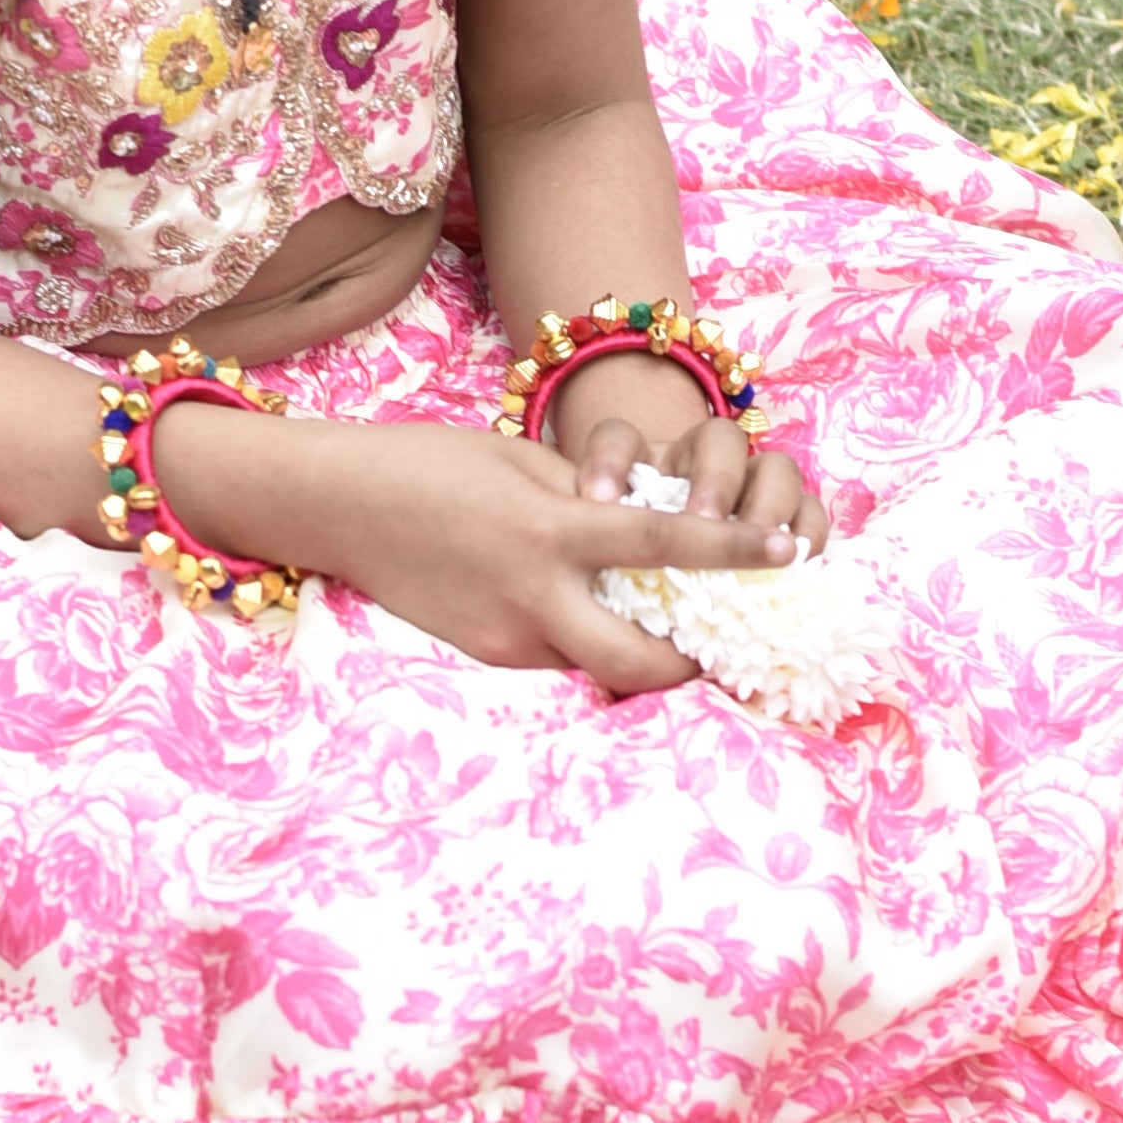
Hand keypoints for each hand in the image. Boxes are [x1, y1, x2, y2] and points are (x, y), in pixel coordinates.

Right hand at [154, 413, 810, 693]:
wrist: (335, 504)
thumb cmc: (428, 462)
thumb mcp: (518, 458)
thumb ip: (585, 497)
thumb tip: (640, 522)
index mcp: (551, 530)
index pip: (666, 546)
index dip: (735, 552)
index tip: (787, 552)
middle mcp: (534, 597)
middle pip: (642, 662)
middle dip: (690, 664)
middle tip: (718, 642)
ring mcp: (504, 636)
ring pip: (594, 664)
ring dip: (631, 652)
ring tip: (651, 620)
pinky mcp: (481, 653)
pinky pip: (551, 656)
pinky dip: (577, 640)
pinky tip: (575, 610)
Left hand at [551, 357, 828, 569]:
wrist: (681, 573)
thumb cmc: (630, 562)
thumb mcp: (601, 547)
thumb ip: (590, 543)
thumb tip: (560, 565)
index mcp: (645, 457)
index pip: (622, 436)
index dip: (610, 461)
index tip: (594, 501)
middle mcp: (704, 462)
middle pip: (721, 439)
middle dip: (714, 480)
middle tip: (700, 524)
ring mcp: (755, 486)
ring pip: (777, 468)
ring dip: (766, 507)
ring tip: (758, 548)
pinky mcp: (793, 520)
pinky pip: (814, 513)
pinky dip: (808, 535)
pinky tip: (796, 565)